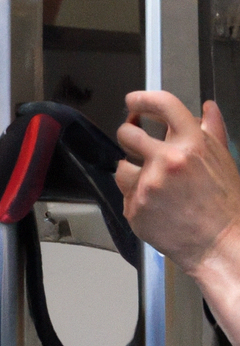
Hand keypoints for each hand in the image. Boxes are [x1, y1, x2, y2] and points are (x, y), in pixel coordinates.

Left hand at [116, 91, 239, 274]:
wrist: (222, 247)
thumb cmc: (225, 204)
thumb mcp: (224, 161)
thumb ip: (211, 131)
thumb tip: (207, 107)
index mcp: (192, 144)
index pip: (163, 104)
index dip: (143, 99)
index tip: (134, 101)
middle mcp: (167, 160)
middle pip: (126, 133)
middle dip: (130, 137)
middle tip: (138, 146)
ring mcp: (148, 184)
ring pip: (121, 166)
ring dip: (133, 174)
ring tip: (156, 188)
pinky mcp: (135, 206)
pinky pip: (124, 194)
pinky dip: (136, 198)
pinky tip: (156, 207)